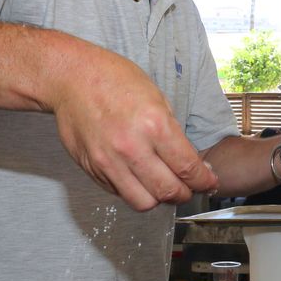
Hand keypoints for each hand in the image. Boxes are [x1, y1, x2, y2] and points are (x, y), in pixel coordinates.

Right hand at [46, 47, 219, 210]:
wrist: (72, 78)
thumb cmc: (115, 80)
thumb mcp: (157, 97)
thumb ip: (171, 132)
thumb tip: (188, 162)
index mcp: (154, 125)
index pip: (188, 169)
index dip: (204, 181)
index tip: (208, 182)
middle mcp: (131, 147)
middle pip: (168, 191)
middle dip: (185, 194)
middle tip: (188, 188)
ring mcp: (108, 161)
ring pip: (143, 202)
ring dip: (158, 198)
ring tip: (162, 186)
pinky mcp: (92, 169)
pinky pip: (119, 193)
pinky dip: (134, 190)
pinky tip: (138, 176)